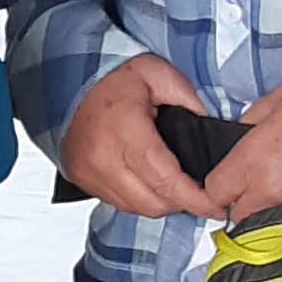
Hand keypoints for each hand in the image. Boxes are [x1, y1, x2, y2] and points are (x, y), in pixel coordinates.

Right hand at [60, 53, 215, 217]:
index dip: (196, 199)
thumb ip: (190, 100)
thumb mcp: (159, 74)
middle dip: (181, 202)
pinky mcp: (81, 179)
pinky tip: (148, 181)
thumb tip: (210, 128)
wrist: (67, 80)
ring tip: (173, 185)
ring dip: (159, 201)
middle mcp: (105, 158)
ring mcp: (90, 173)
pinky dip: (137, 197)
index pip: (167, 181)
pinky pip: (118, 203)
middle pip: (153, 202)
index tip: (215, 206)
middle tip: (199, 192)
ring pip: (136, 208)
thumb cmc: (111, 77)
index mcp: (127, 132)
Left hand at [199, 72, 281, 224]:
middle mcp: (267, 192)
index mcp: (251, 161)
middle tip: (256, 186)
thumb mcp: (275, 100)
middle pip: (237, 216)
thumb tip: (239, 140)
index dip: (220, 185)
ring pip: (264, 225)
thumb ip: (247, 125)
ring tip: (280, 193)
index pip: (215, 191)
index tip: (229, 179)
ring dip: (265, 214)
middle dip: (242, 203)